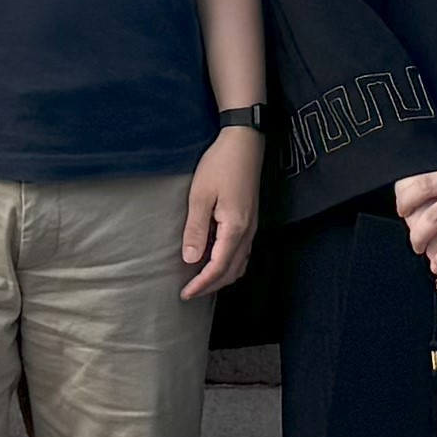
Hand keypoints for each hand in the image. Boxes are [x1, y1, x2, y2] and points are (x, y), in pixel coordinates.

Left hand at [180, 122, 264, 300]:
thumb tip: (191, 260)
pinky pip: (243, 252)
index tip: (185, 294)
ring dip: (221, 276)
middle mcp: (248, 232)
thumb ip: (196, 229)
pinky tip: (214, 259)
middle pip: (232, 271)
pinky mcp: (251, 219)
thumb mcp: (200, 195)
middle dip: (211, 286)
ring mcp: (252, 226)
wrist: (244, 142)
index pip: (218, 268)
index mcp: (235, 228)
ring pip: (240, 263)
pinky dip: (229, 264)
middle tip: (189, 292)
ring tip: (200, 281)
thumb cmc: (220, 165)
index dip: (201, 284)